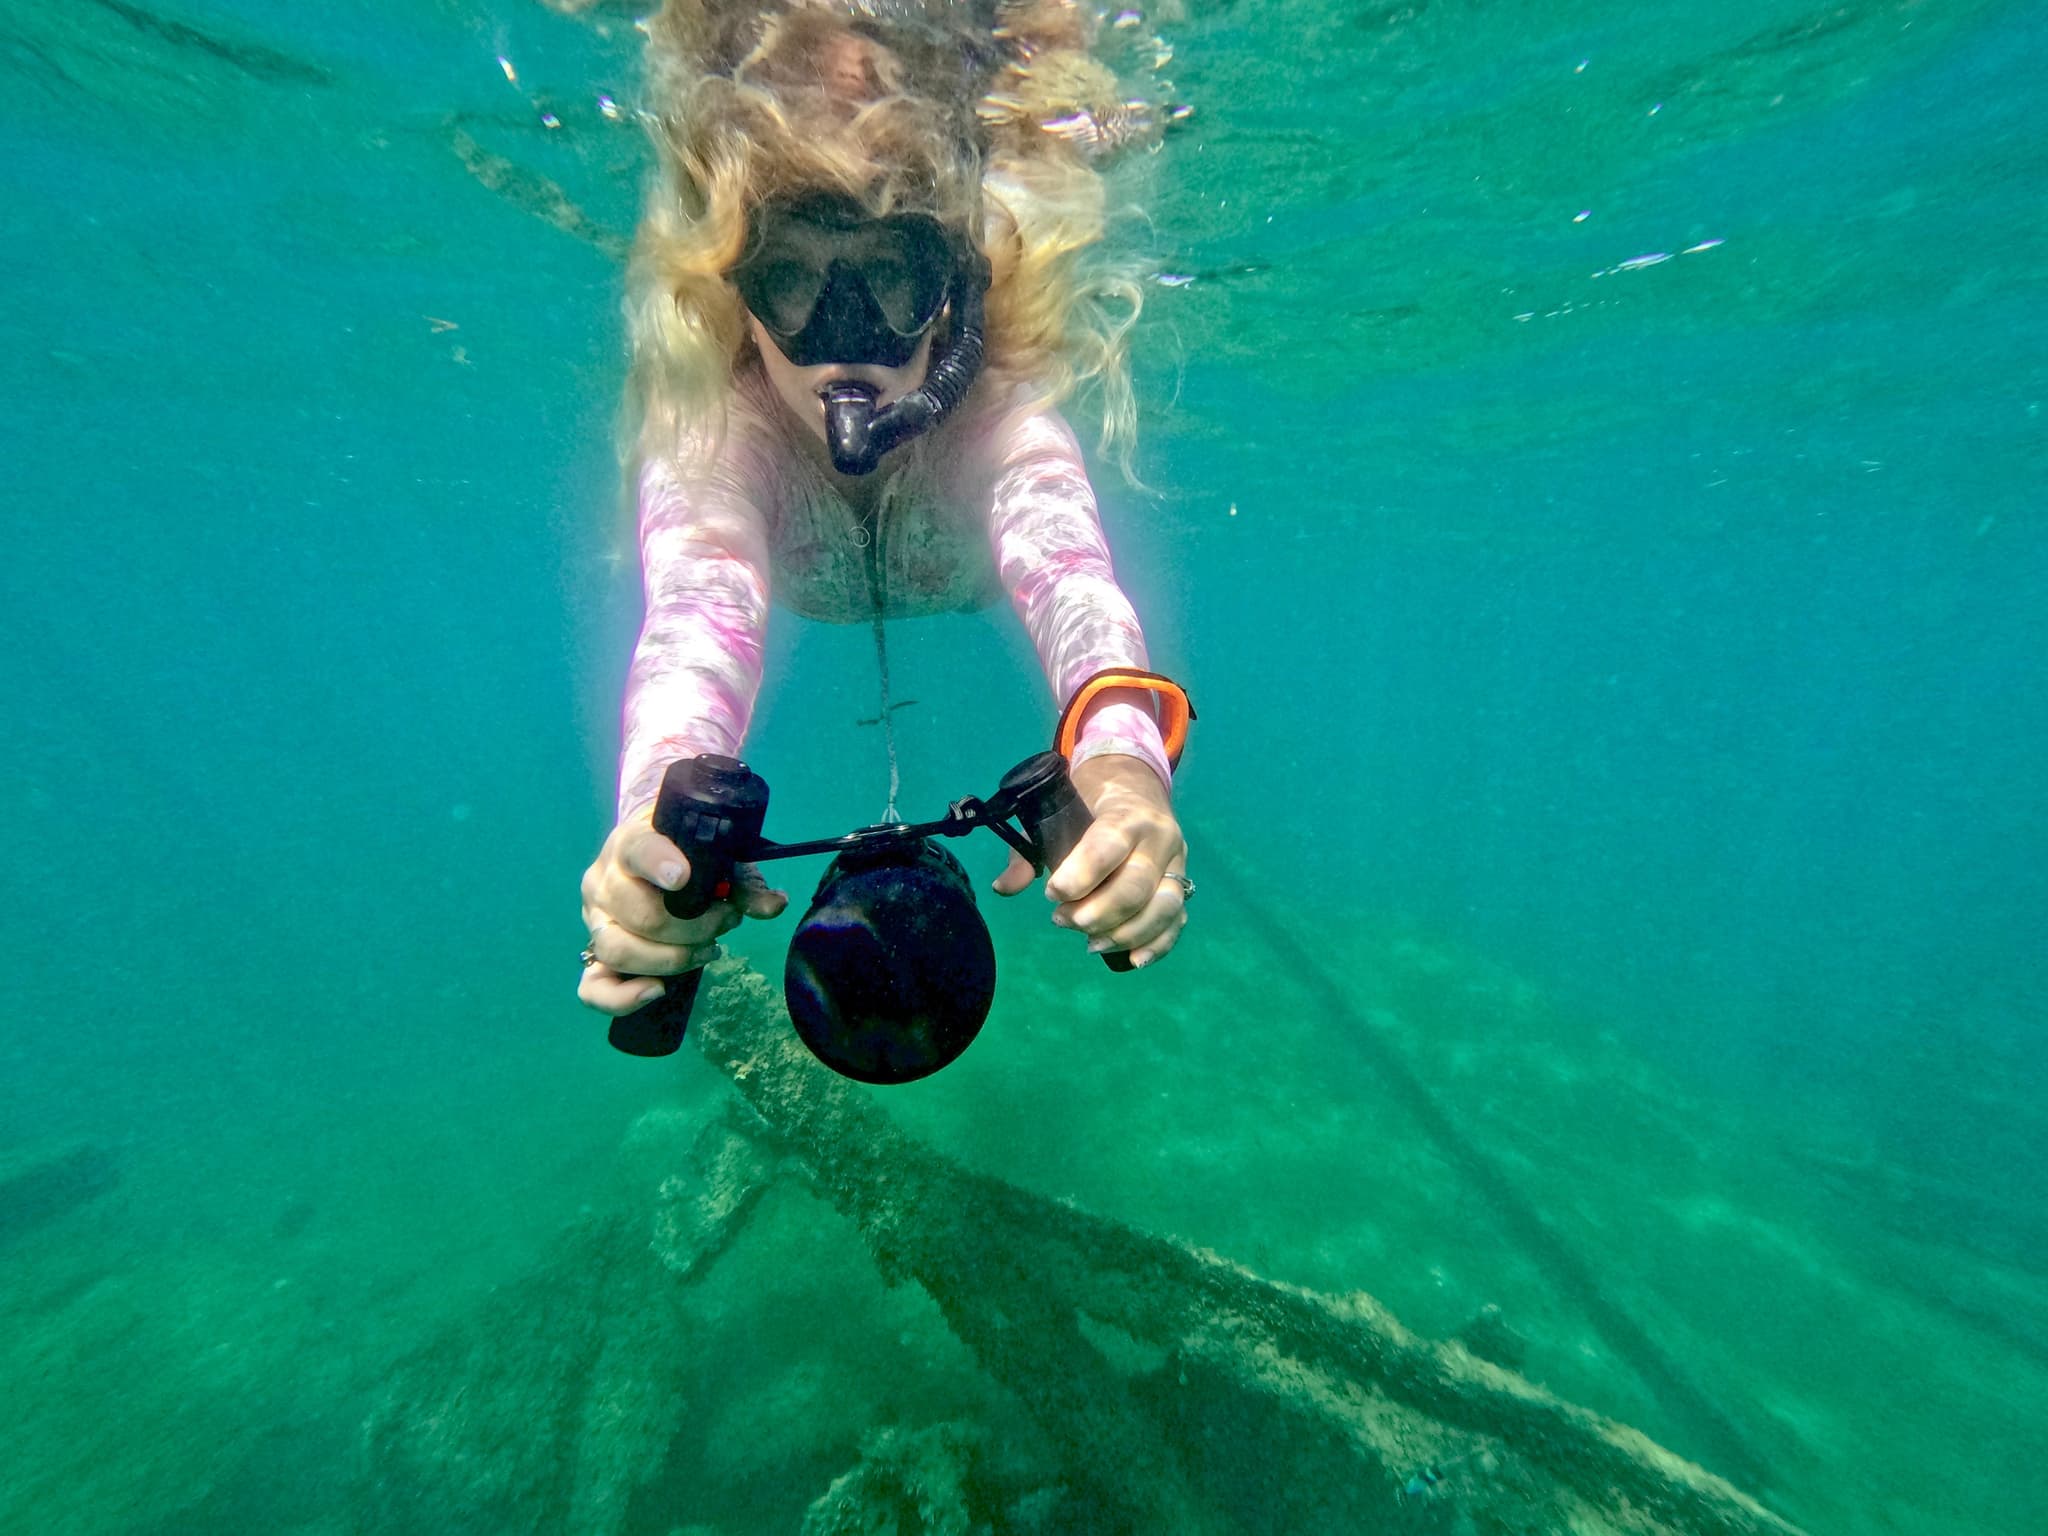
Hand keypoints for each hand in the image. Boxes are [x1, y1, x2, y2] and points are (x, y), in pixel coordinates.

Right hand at [577, 810, 787, 1015]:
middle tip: (725, 920)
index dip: (658, 864)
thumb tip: (774, 905)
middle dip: (696, 927)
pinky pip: (593, 988)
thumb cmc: (688, 857)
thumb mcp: (719, 860)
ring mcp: (593, 920)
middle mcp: (603, 880)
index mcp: (632, 843)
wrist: (652, 858)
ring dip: (672, 959)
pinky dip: (623, 998)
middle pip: (641, 915)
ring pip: (618, 950)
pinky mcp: (593, 954)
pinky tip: (658, 990)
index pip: (638, 850)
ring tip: (706, 950)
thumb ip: (745, 883)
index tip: (682, 877)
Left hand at [992, 754, 1187, 967]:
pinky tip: (1132, 960)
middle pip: (1137, 885)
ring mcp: (1177, 865)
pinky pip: (1177, 921)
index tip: (1053, 894)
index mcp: (1127, 813)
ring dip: (1124, 933)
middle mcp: (1160, 838)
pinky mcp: (1182, 887)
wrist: (1135, 785)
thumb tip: (1004, 888)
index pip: (1110, 845)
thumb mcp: (1055, 814)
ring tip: (1089, 942)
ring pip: (1162, 907)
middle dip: (1097, 912)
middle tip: (1062, 920)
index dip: (1081, 875)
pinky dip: (1157, 945)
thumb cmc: (1088, 804)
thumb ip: (1028, 851)